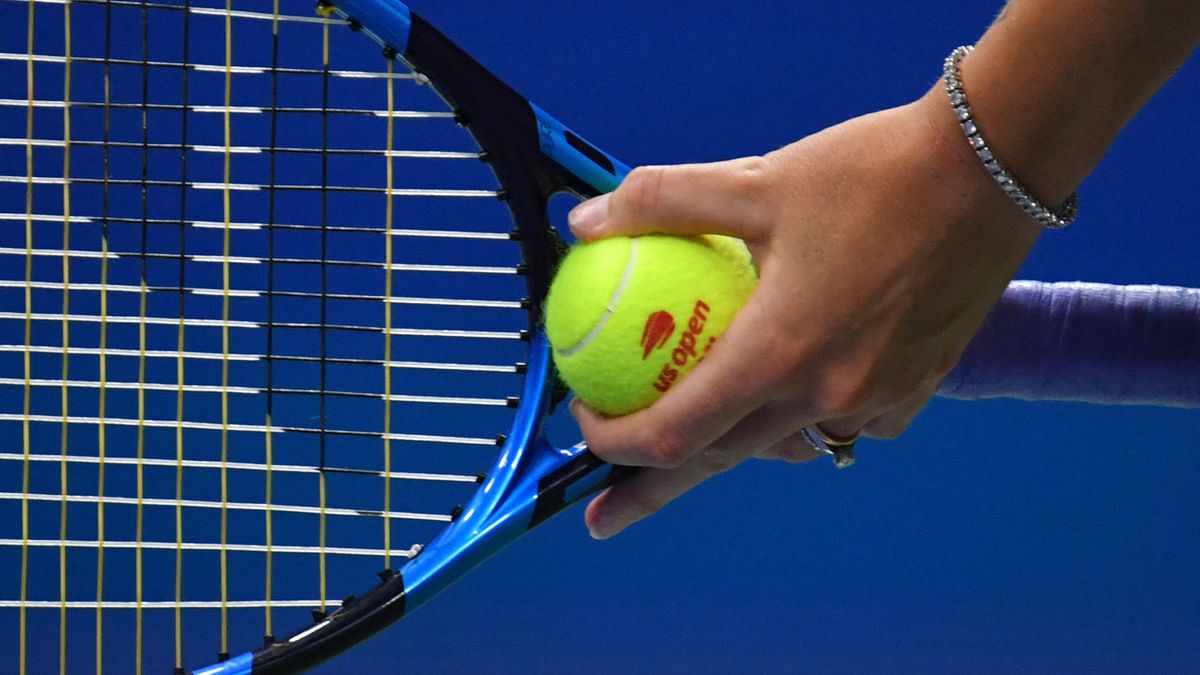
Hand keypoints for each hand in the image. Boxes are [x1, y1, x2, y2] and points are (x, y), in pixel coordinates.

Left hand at [568, 88, 1041, 538]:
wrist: (994, 167)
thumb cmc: (871, 171)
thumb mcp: (754, 179)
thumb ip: (661, 201)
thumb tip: (586, 219)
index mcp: (779, 356)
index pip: (673, 432)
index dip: (615, 443)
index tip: (583, 427)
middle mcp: (827, 397)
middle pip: (716, 463)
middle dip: (649, 494)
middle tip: (602, 516)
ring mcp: (877, 401)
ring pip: (780, 447)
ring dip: (728, 450)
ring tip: (696, 444)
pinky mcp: (915, 389)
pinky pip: (842, 423)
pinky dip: (802, 417)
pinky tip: (789, 390)